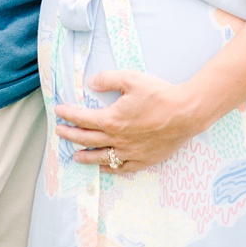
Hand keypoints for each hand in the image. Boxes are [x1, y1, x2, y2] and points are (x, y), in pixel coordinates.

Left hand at [54, 69, 209, 172]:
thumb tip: (91, 83)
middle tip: (59, 133)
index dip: (68, 115)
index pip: (82, 119)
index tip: (59, 112)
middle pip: (87, 139)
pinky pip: (124, 167)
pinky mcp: (146, 159)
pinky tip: (106, 167)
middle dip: (70, 135)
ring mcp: (132, 151)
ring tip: (75, 157)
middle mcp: (118, 139)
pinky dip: (112, 168)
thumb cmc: (160, 95)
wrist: (187, 113)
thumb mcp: (130, 79)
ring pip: (103, 157)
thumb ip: (107, 79)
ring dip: (87, 157)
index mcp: (112, 120)